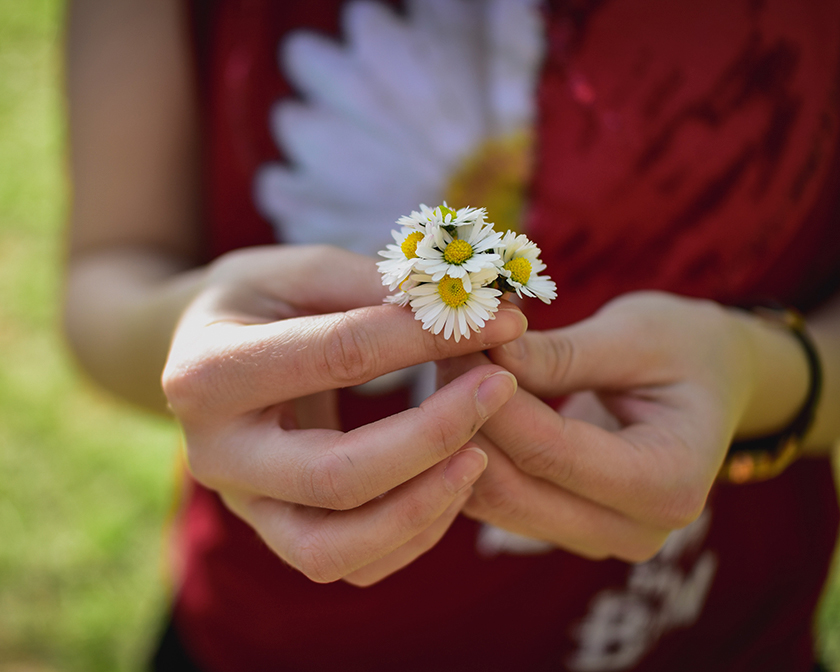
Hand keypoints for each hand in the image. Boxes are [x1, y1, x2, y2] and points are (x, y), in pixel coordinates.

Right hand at [162, 245, 525, 584]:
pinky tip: (450, 484)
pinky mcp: (275, 533)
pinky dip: (411, 534)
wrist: (204, 357)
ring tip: (480, 453)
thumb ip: (375, 289)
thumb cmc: (258, 302)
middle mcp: (217, 454)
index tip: (500, 320)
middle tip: (498, 389)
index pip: (338, 357)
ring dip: (424, 506)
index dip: (426, 339)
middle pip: (335, 477)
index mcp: (209, 370)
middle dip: (433, 437)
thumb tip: (473, 309)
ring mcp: (245, 505)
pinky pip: (349, 563)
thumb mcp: (302, 272)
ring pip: (336, 550)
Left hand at [439, 291, 803, 561]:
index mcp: (669, 483)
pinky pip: (498, 499)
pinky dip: (471, 451)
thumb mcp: (635, 336)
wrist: (711, 382)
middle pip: (515, 487)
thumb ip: (561, 355)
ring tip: (447, 367)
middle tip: (438, 352)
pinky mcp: (565, 527)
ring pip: (496, 500)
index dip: (492, 400)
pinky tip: (461, 401)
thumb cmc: (685, 348)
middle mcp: (634, 530)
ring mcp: (597, 537)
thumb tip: (486, 355)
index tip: (454, 347)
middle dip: (466, 419)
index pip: (551, 452)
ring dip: (460, 435)